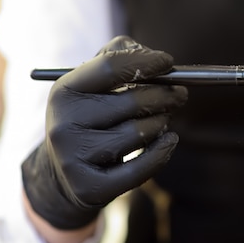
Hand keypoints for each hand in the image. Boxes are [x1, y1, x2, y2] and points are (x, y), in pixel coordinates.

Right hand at [22, 36, 187, 229]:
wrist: (63, 173)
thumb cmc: (91, 118)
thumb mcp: (94, 85)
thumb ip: (120, 58)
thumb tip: (154, 56)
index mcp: (64, 91)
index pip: (110, 67)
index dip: (145, 62)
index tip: (168, 62)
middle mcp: (63, 124)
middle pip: (132, 101)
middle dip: (165, 95)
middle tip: (180, 94)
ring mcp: (73, 158)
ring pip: (140, 133)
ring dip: (162, 123)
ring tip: (162, 120)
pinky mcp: (89, 186)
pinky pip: (141, 169)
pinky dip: (162, 153)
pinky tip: (170, 141)